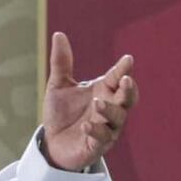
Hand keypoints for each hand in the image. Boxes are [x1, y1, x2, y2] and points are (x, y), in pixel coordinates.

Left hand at [42, 32, 139, 170]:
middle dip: (128, 90)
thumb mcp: (58, 86)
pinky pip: (102, 138)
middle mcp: (109, 109)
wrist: (52, 143)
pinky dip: (96, 131)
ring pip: (118, 118)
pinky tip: (86, 125)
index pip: (117, 78)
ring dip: (109, 110)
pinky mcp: (97, 145)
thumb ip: (61, 63)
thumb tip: (58, 34)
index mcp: (103, 91)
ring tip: (97, 103)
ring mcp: (106, 128)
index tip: (127, 59)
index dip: (123, 69)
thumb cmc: (62, 114)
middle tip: (125, 80)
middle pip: (127, 98)